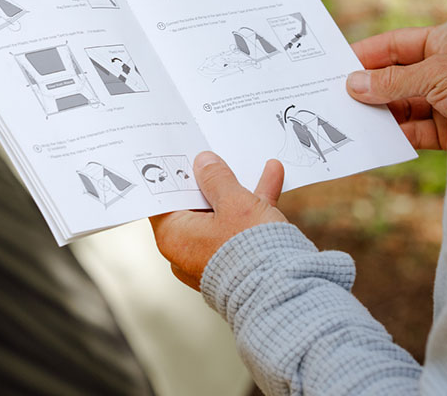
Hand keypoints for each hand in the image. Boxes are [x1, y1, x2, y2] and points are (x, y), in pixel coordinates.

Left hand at [150, 151, 286, 290]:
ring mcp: (213, 256)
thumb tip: (203, 162)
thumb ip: (216, 178)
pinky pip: (241, 226)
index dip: (173, 176)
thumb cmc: (248, 249)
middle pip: (195, 205)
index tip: (180, 156)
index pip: (164, 200)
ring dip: (239, 189)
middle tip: (213, 155)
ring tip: (250, 163)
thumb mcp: (233, 202)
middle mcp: (189, 249)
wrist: (282, 290)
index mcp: (174, 236)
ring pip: (223, 214)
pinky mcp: (237, 261)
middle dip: (211, 179)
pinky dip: (254, 206)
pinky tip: (272, 178)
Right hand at [347, 23, 446, 150]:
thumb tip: (354, 83)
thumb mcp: (433, 73)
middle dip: (371, 87)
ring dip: (382, 113)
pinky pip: (419, 131)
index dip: (369, 53)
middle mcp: (445, 70)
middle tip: (340, 96)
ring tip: (354, 119)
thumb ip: (392, 80)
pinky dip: (400, 135)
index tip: (340, 65)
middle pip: (398, 77)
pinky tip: (379, 138)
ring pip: (406, 106)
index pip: (398, 44)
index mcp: (445, 42)